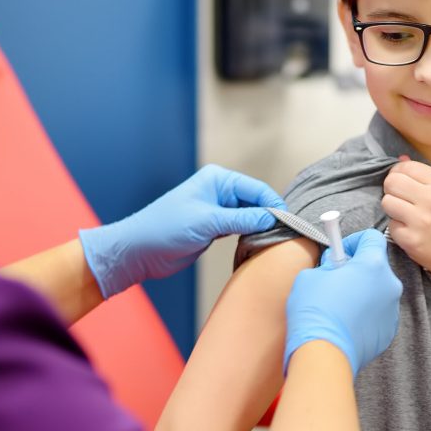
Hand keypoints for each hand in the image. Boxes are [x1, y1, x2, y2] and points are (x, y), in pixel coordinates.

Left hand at [79, 164, 285, 297]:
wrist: (140, 250)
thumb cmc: (166, 228)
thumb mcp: (207, 222)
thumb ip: (241, 220)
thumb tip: (272, 218)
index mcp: (217, 179)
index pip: (256, 189)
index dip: (274, 204)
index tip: (289, 222)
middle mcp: (219, 191)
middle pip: (256, 202)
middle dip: (270, 216)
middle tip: (287, 235)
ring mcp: (218, 210)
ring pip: (250, 217)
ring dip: (261, 228)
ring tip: (276, 241)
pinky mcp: (215, 228)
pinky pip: (241, 229)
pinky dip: (251, 235)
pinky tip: (260, 244)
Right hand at [284, 229, 401, 376]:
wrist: (324, 353)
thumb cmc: (315, 311)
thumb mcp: (311, 275)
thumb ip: (329, 266)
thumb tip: (334, 270)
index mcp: (372, 265)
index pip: (371, 237)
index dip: (352, 242)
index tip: (338, 253)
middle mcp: (389, 285)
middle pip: (375, 265)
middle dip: (356, 268)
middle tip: (334, 279)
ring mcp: (392, 310)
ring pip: (377, 290)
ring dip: (361, 291)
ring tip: (337, 304)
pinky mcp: (389, 331)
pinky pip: (377, 312)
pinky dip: (364, 313)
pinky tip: (344, 322)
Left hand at [382, 159, 430, 281]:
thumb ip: (424, 176)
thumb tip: (400, 159)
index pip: (405, 167)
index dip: (399, 174)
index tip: (405, 184)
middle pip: (391, 182)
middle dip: (392, 190)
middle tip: (403, 200)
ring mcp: (421, 220)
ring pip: (386, 202)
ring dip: (393, 209)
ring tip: (408, 216)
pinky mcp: (411, 240)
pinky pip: (391, 226)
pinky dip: (398, 230)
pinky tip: (414, 233)